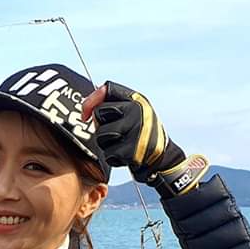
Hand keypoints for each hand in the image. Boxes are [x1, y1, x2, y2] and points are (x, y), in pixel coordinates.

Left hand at [82, 82, 209, 197]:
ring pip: (101, 135)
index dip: (91, 100)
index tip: (85, 115)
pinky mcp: (131, 150)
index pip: (108, 89)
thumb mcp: (136, 114)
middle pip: (98, 113)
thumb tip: (88, 109)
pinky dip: (114, 159)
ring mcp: (135, 129)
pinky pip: (108, 154)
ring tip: (124, 145)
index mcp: (137, 100)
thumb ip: (116, 106)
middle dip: (100, 126)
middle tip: (116, 134)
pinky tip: (127, 157)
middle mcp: (137, 110)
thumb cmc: (144, 137)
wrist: (164, 160)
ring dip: (107, 145)